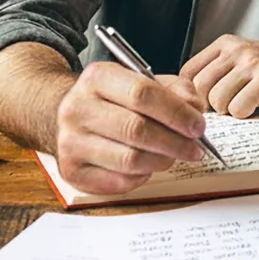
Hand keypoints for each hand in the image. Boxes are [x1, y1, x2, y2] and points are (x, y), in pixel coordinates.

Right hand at [54, 63, 207, 194]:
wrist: (60, 113)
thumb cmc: (111, 99)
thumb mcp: (140, 81)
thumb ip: (174, 90)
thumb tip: (195, 109)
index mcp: (97, 78)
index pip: (142, 93)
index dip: (176, 113)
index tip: (197, 126)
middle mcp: (77, 108)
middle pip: (136, 129)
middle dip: (174, 142)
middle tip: (194, 148)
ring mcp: (71, 142)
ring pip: (130, 160)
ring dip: (162, 161)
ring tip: (172, 156)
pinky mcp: (72, 171)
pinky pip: (120, 181)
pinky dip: (142, 176)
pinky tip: (147, 166)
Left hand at [179, 35, 258, 118]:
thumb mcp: (241, 60)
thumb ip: (217, 72)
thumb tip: (188, 102)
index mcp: (224, 44)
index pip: (188, 73)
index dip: (191, 95)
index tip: (204, 106)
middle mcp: (236, 49)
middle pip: (200, 88)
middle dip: (210, 106)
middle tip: (228, 109)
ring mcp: (252, 63)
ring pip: (217, 100)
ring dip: (229, 112)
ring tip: (245, 106)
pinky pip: (238, 108)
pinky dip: (244, 115)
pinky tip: (256, 108)